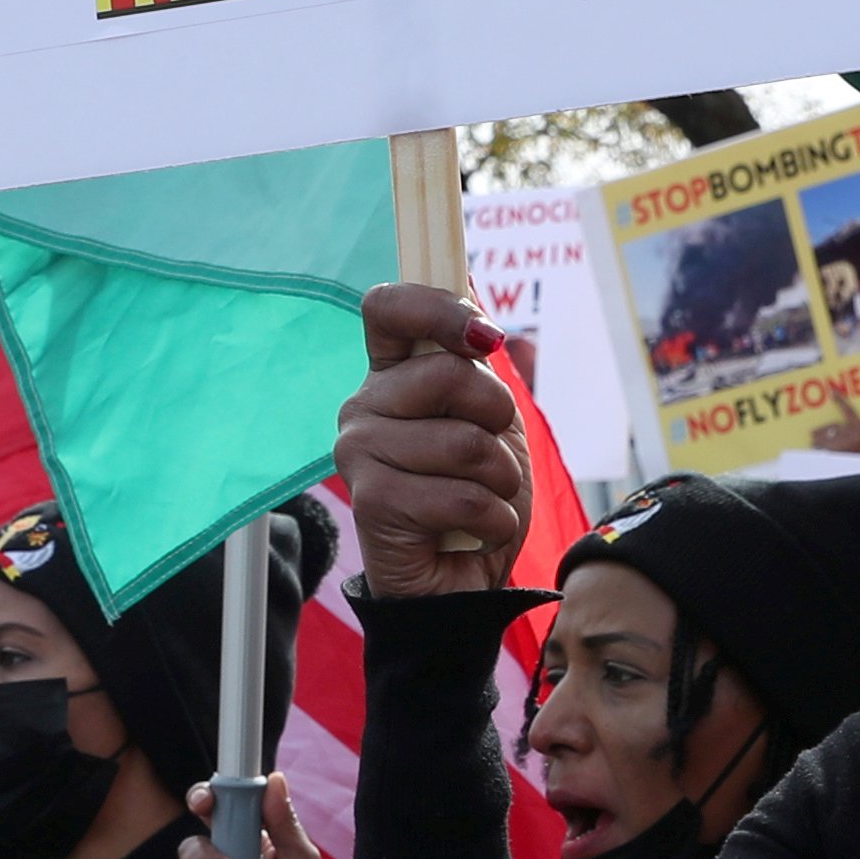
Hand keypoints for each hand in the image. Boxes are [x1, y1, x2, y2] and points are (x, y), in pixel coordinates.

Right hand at [337, 282, 526, 592]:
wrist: (462, 585)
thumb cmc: (475, 499)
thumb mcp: (488, 417)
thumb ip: (471, 355)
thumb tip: (465, 273)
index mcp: (388, 377)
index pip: (389, 306)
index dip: (441, 309)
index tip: (484, 338)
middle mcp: (362, 408)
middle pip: (448, 374)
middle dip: (496, 419)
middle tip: (488, 458)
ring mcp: (359, 454)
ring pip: (466, 441)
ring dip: (500, 480)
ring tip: (482, 500)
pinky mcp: (373, 502)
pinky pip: (464, 495)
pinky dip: (494, 521)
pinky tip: (474, 533)